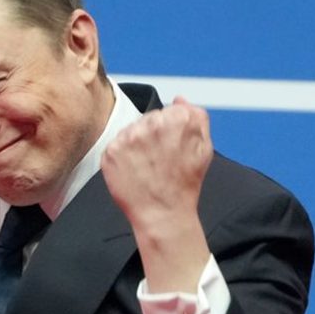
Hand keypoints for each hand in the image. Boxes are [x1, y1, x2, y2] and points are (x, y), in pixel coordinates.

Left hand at [101, 96, 212, 292]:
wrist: (163, 214)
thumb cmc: (185, 183)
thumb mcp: (203, 148)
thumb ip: (196, 117)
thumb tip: (180, 99)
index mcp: (177, 118)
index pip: (168, 111)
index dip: (170, 130)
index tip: (172, 148)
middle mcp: (150, 123)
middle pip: (148, 118)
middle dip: (152, 135)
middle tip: (159, 159)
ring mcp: (128, 137)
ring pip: (131, 130)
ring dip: (136, 144)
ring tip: (146, 166)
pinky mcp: (111, 151)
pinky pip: (115, 145)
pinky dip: (122, 156)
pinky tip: (133, 170)